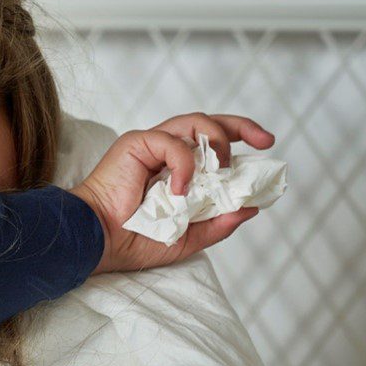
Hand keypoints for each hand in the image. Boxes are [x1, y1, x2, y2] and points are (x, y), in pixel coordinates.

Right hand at [68, 113, 275, 275]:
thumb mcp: (188, 238)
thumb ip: (217, 224)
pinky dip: (184, 163)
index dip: (240, 141)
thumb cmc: (132, 242)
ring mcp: (150, 146)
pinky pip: (171, 142)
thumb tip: (250, 208)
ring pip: (194, 122)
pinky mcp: (135, 144)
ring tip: (221, 169)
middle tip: (264, 140)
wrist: (98, 242)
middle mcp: (165, 153)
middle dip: (241, 126)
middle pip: (208, 123)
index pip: (212, 144)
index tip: (266, 149)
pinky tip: (179, 188)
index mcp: (176, 170)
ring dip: (217, 141)